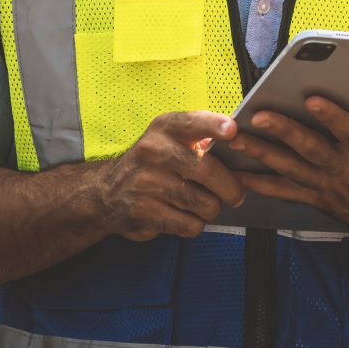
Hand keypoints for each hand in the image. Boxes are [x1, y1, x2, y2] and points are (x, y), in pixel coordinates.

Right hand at [93, 110, 246, 239]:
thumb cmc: (153, 164)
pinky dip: (195, 225)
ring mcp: (147, 183)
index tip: (232, 131)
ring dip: (212, 209)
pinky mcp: (144, 213)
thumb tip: (241, 141)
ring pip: (204, 203)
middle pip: (208, 170)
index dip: (214, 126)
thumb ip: (200, 136)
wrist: (106, 194)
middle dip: (231, 188)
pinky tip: (186, 217)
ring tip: (205, 205)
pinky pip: (190, 225)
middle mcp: (153, 152)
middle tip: (237, 196)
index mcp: (163, 129)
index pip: (192, 122)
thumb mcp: (168, 140)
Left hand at [231, 98, 348, 254]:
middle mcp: (346, 172)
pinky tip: (239, 175)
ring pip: (290, 168)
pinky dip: (262, 184)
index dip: (332, 117)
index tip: (312, 99)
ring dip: (261, 154)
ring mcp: (329, 187)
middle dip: (282, 132)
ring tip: (236, 140)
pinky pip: (286, 191)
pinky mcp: (320, 199)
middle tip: (258, 117)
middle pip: (310, 149)